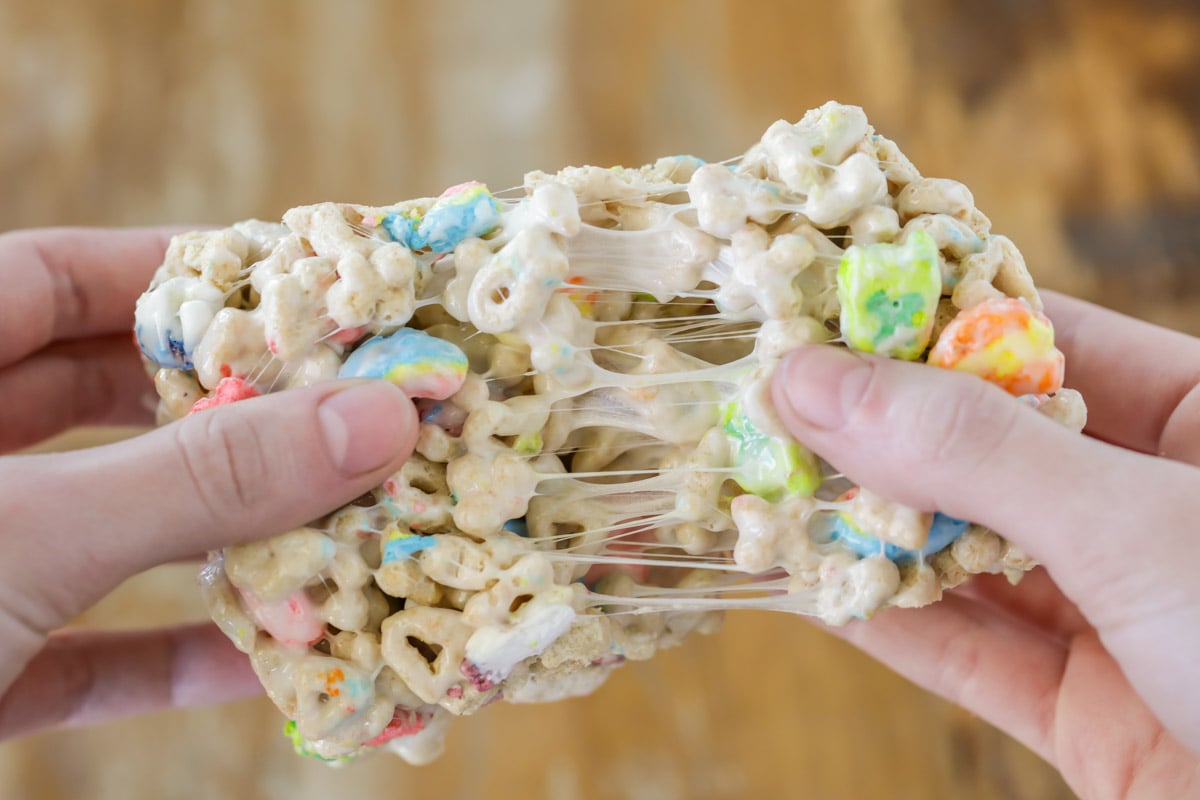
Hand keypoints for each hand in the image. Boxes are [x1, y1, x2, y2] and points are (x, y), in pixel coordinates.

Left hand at [0, 228, 417, 739]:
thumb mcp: (30, 534)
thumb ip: (199, 479)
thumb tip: (376, 418)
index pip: (54, 277)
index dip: (174, 270)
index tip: (296, 284)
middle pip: (93, 401)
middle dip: (221, 410)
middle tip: (340, 404)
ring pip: (99, 529)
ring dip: (213, 538)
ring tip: (332, 523)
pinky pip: (80, 647)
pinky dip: (164, 655)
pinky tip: (258, 666)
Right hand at [771, 291, 1199, 797]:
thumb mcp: (1139, 526)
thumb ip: (972, 452)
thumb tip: (815, 380)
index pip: (1036, 338)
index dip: (919, 318)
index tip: (813, 305)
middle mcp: (1153, 506)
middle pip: (982, 446)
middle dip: (873, 431)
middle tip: (760, 403)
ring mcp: (1117, 610)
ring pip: (962, 550)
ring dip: (862, 530)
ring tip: (758, 490)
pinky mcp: (1084, 708)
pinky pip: (966, 650)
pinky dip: (881, 621)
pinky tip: (804, 586)